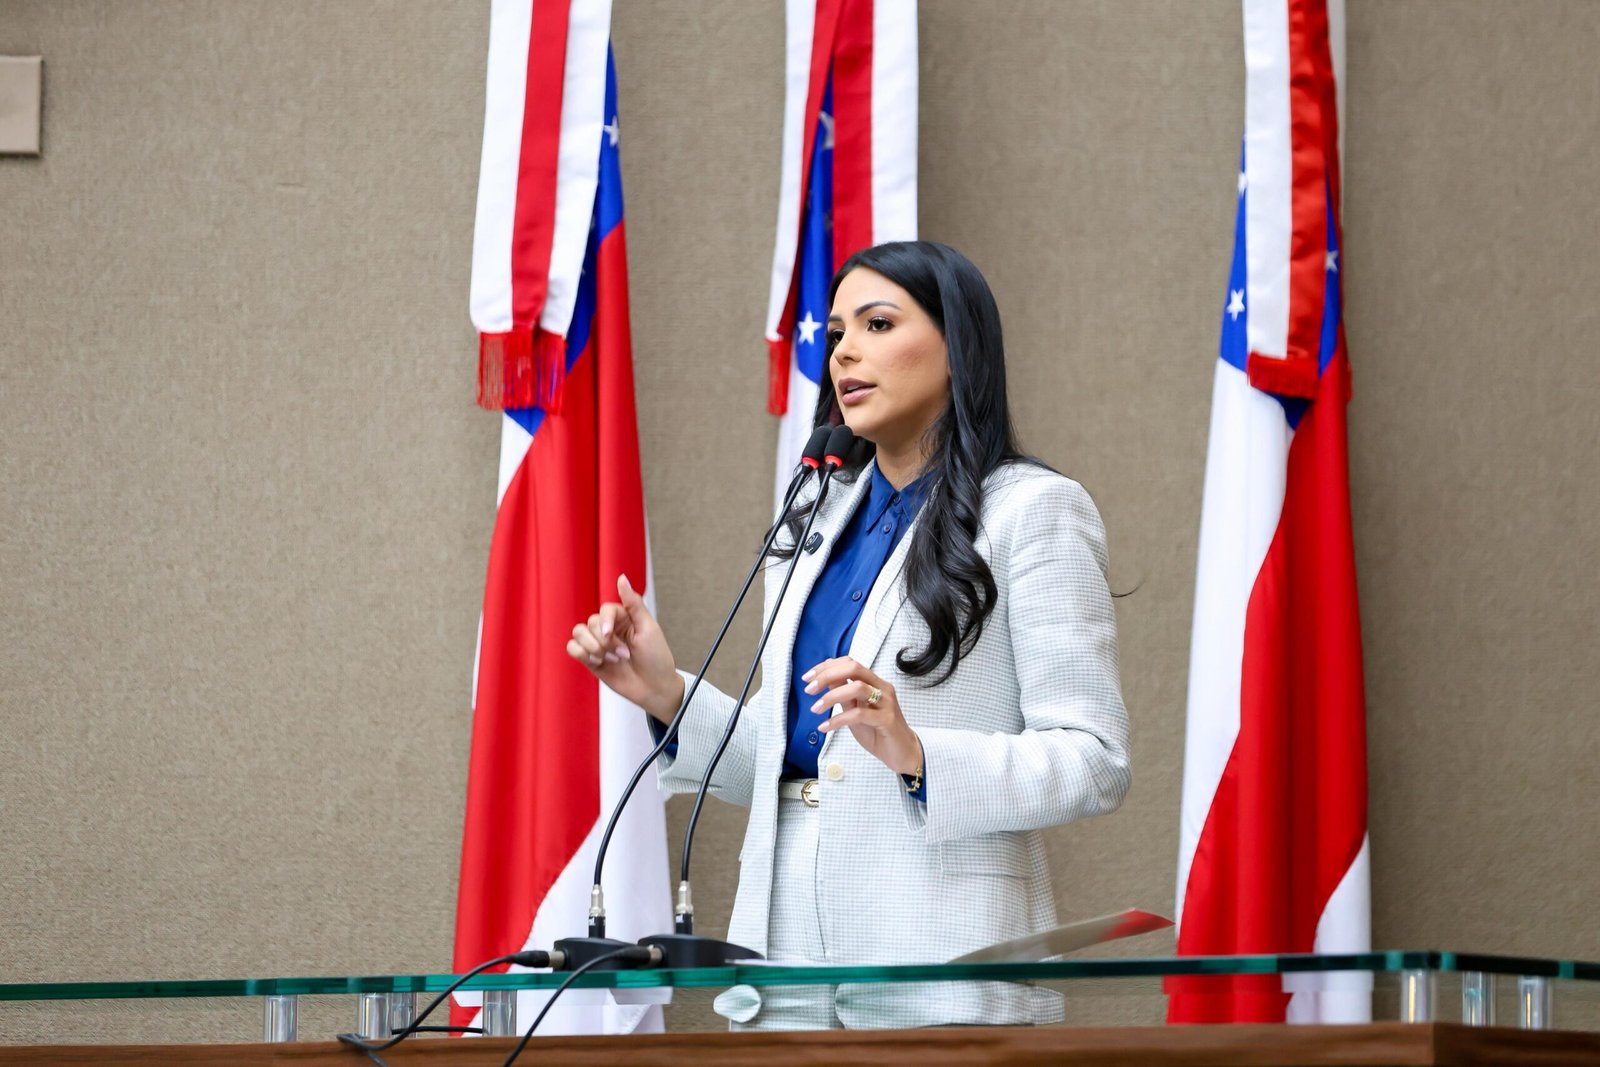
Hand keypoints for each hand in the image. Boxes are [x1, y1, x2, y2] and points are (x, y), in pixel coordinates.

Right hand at [566, 574, 683, 722]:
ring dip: (593, 647)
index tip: (610, 634)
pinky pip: (572, 648)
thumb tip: (621, 578)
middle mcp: (610, 629)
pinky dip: (581, 653)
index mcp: (624, 618)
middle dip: (605, 641)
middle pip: (591, 622)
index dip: (605, 621)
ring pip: (578, 633)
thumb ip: (633, 603)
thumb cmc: (656, 658)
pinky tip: (597, 661)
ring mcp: (599, 644)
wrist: (654, 688)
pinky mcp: (591, 660)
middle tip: (623, 654)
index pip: (604, 609)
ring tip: (611, 659)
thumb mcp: (648, 628)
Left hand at [804, 657, 922, 775]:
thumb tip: (825, 680)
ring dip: (831, 696)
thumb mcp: (855, 710)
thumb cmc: (878, 731)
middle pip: (854, 668)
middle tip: (809, 689)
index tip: (808, 677)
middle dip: (828, 675)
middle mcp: (882, 688)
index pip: (849, 663)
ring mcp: (886, 703)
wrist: (902, 752)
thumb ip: (843, 694)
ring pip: (858, 688)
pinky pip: (859, 714)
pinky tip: (825, 726)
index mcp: (874, 682)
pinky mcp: (887, 720)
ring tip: (815, 708)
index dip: (827, 667)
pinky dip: (838, 719)